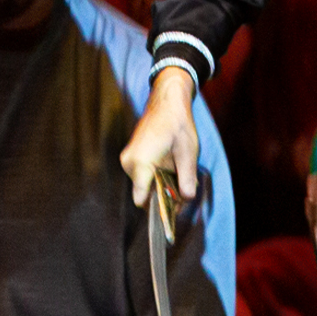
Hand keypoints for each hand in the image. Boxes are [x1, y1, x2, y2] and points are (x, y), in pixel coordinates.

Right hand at [120, 66, 199, 207]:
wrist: (167, 100)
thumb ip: (186, 179)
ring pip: (145, 185)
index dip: (157, 210)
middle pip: (145, 194)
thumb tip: (186, 200)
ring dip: (161, 186)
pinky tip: (171, 168)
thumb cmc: (177, 124)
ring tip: (179, 176)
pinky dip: (156, 177)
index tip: (172, 215)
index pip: (142, 200)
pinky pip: (143, 175)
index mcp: (141, 164)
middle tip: (184, 193)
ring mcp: (128, 159)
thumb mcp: (188, 154)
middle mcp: (129, 163)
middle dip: (164, 197)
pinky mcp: (132, 156)